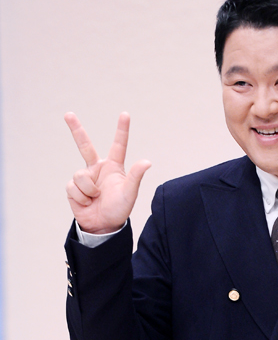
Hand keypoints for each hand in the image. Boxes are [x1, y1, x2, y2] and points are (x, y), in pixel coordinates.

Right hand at [65, 112, 150, 233]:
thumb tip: (147, 162)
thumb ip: (135, 177)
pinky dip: (81, 197)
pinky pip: (73, 187)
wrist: (103, 225)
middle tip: (68, 114)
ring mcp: (85, 177)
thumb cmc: (119, 209)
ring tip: (95, 198)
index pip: (118, 145)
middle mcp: (98, 169)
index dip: (122, 130)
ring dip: (88, 190)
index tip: (125, 114)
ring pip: (80, 175)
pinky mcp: (73, 188)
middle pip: (84, 145)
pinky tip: (86, 203)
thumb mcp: (129, 194)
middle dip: (76, 129)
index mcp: (113, 167)